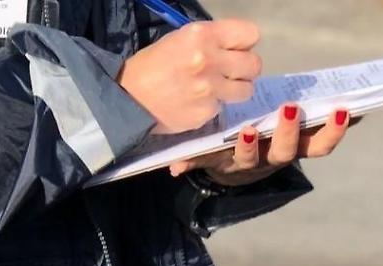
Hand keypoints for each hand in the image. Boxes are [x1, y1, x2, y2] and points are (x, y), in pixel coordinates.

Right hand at [118, 20, 261, 133]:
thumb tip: (238, 49)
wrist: (128, 98)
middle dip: (245, 68)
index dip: (244, 43)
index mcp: (202, 35)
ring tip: (215, 89)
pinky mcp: (207, 113)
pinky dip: (213, 106)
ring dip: (235, 89)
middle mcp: (209, 60)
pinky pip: (223, 108)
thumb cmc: (153, 65)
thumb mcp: (181, 39)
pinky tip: (195, 102)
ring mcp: (210, 89)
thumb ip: (212, 41)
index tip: (234, 50)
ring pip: (247, 89)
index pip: (250, 35)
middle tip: (230, 72)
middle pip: (254, 64)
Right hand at [169, 104, 352, 186]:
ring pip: (316, 147)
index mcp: (247, 160)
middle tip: (290, 110)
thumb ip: (191, 159)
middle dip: (289, 132)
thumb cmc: (222, 152)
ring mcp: (296, 152)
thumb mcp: (206, 157)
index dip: (248, 147)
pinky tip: (362, 110)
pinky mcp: (311, 142)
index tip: (246, 132)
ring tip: (340, 110)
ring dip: (330, 132)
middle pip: (286, 151)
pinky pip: (331, 135)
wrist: (241, 165)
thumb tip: (172, 168)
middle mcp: (274, 158)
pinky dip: (346, 124)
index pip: (248, 157)